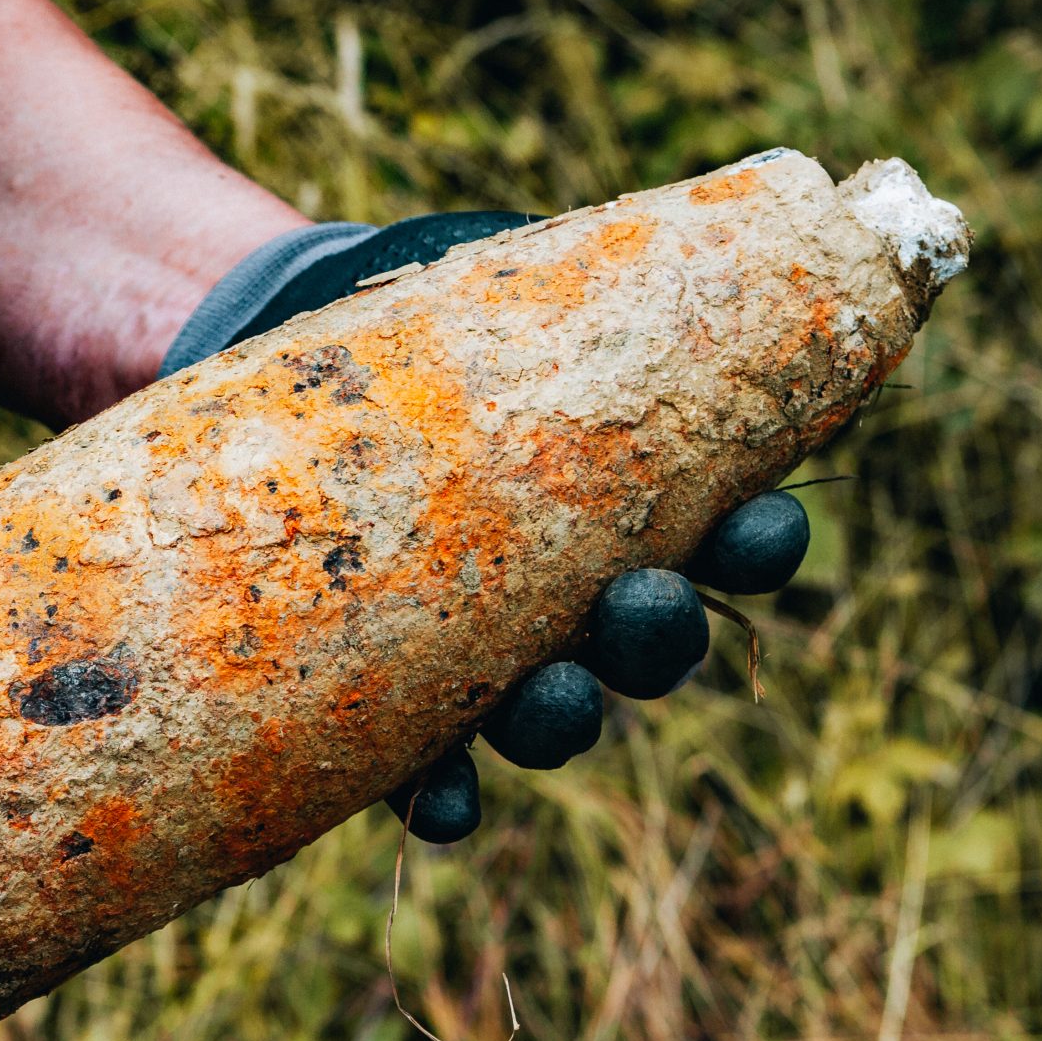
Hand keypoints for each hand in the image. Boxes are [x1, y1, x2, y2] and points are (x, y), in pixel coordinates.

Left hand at [162, 213, 812, 841]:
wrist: (279, 358)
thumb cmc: (423, 322)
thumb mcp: (503, 288)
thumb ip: (569, 292)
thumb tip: (680, 236)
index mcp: (641, 500)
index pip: (732, 537)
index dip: (760, 545)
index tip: (762, 527)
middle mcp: (578, 593)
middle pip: (649, 640)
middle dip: (656, 636)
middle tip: (639, 606)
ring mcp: (487, 650)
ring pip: (552, 710)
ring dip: (562, 716)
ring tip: (549, 700)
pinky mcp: (393, 692)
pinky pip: (432, 766)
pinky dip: (446, 794)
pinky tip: (445, 804)